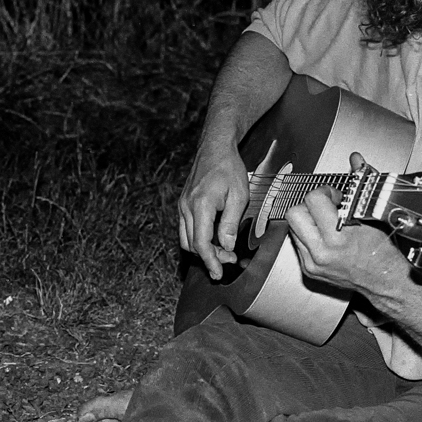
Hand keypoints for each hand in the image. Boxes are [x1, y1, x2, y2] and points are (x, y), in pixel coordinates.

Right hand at [178, 141, 249, 279]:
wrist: (214, 148)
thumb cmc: (228, 168)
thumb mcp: (239, 196)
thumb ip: (230, 223)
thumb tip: (227, 246)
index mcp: (200, 206)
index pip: (201, 244)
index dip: (210, 262)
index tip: (218, 273)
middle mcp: (186, 207)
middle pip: (192, 245)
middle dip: (210, 257)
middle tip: (229, 259)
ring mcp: (182, 206)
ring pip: (186, 239)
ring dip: (202, 249)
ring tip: (222, 250)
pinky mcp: (183, 204)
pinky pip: (186, 229)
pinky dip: (198, 238)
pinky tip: (213, 237)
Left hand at [284, 153, 409, 296]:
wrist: (387, 283)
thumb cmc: (385, 254)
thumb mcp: (374, 216)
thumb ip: (360, 186)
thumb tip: (355, 160)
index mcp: (339, 237)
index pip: (314, 200)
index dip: (325, 192)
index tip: (336, 197)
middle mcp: (322, 251)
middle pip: (294, 213)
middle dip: (309, 205)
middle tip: (326, 207)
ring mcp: (313, 262)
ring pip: (292, 228)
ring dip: (307, 220)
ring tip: (325, 221)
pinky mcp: (309, 269)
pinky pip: (297, 243)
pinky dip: (308, 235)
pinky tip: (324, 236)